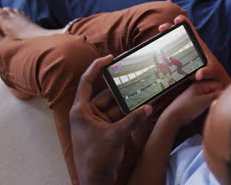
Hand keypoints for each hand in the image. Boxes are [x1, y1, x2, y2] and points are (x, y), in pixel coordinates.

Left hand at [70, 55, 152, 184]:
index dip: (97, 67)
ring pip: (115, 106)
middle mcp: (88, 114)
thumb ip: (133, 120)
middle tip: (136, 75)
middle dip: (122, 87)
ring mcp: (97, 123)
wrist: (96, 182)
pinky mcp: (106, 132)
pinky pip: (120, 117)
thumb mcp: (115, 136)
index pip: (87, 82)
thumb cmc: (96, 159)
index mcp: (81, 111)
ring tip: (144, 91)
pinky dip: (130, 114)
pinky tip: (143, 108)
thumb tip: (149, 107)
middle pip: (106, 94)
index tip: (110, 57)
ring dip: (129, 102)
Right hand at [158, 15, 230, 87]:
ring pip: (171, 42)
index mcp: (197, 44)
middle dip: (168, 27)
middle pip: (177, 32)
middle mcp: (189, 45)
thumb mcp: (211, 71)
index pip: (190, 28)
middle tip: (162, 28)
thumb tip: (198, 75)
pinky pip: (169, 52)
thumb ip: (206, 72)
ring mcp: (183, 52)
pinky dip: (162, 50)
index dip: (183, 21)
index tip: (177, 20)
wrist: (212, 77)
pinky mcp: (179, 60)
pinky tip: (156, 53)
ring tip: (156, 38)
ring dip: (163, 38)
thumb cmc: (213, 71)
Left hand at [162, 80, 220, 128]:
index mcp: (200, 84)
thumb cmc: (187, 108)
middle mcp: (199, 87)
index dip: (220, 92)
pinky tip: (205, 111)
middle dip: (217, 97)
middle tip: (214, 105)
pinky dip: (208, 105)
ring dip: (212, 102)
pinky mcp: (195, 101)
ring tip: (209, 109)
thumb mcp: (204, 102)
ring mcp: (197, 94)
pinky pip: (206, 101)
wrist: (172, 117)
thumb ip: (216, 95)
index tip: (219, 100)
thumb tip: (227, 93)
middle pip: (215, 90)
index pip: (218, 84)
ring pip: (211, 96)